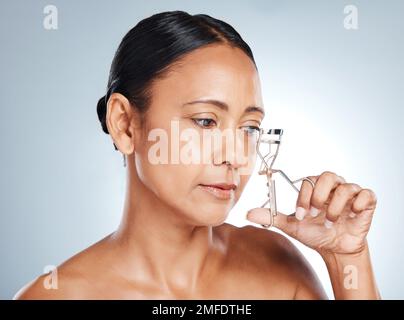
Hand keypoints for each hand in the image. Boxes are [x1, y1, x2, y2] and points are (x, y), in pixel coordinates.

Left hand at [246, 171, 377, 255]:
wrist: (334, 249)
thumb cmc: (314, 233)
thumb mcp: (292, 225)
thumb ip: (271, 216)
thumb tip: (247, 213)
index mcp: (316, 188)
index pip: (309, 181)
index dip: (303, 198)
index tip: (301, 215)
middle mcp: (333, 187)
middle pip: (328, 175)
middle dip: (319, 197)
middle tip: (315, 214)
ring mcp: (351, 194)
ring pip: (345, 187)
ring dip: (335, 208)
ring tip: (330, 223)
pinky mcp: (366, 203)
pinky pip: (366, 194)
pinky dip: (358, 205)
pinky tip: (350, 217)